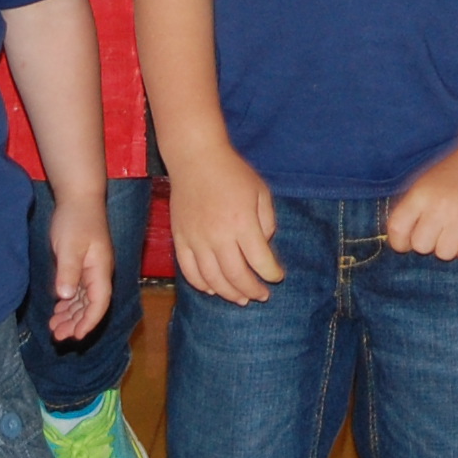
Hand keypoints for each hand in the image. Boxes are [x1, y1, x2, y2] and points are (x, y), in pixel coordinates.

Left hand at [43, 188, 114, 342]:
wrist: (79, 197)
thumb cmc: (76, 220)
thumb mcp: (70, 246)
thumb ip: (68, 271)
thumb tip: (66, 296)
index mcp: (100, 270)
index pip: (99, 303)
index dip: (89, 321)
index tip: (77, 336)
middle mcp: (98, 273)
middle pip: (91, 305)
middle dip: (76, 323)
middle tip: (58, 337)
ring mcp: (91, 269)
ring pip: (83, 300)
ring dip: (71, 315)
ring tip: (54, 329)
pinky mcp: (82, 265)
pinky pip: (78, 291)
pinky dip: (68, 303)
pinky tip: (58, 311)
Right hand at [169, 145, 282, 304]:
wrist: (195, 158)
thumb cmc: (232, 173)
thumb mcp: (261, 191)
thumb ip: (267, 222)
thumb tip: (264, 247)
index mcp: (242, 222)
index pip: (261, 261)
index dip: (272, 274)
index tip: (277, 276)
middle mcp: (218, 235)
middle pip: (237, 276)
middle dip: (253, 290)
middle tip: (262, 295)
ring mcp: (196, 239)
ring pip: (212, 279)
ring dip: (228, 293)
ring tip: (241, 299)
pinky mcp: (180, 238)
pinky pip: (188, 270)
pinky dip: (201, 284)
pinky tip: (212, 288)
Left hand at [386, 149, 457, 262]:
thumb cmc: (454, 174)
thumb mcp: (425, 183)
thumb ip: (410, 209)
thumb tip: (399, 242)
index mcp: (420, 195)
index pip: (397, 229)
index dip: (400, 242)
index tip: (408, 242)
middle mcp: (439, 206)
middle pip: (421, 246)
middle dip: (429, 243)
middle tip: (440, 231)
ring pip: (445, 254)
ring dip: (451, 247)